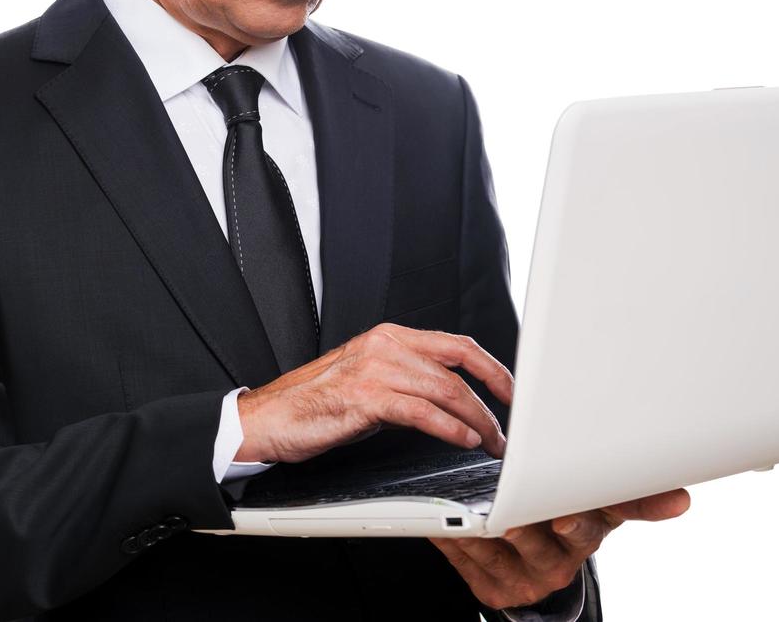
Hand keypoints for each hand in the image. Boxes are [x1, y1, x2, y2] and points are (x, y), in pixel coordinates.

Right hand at [235, 322, 513, 463]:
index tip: (511, 390)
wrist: (267, 418)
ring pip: (444, 390)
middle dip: (493, 395)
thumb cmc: (312, 404)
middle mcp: (385, 346)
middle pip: (457, 365)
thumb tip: (446, 403)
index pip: (455, 344)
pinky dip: (448, 427)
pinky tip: (463, 440)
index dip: (491, 366)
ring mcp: (375, 370)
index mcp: (388, 337)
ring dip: (476, 420)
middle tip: (510, 423)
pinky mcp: (365, 398)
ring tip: (490, 442)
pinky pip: (420, 412)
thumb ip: (405, 383)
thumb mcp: (367, 382)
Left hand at [430, 488, 691, 609]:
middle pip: (536, 536)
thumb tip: (680, 499)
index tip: (565, 516)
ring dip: (480, 527)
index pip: (591, 525)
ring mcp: (523, 577)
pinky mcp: (490, 587)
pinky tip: (442, 520)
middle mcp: (558, 561)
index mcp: (587, 534)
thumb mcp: (599, 505)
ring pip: (498, 548)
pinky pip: (465, 559)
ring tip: (467, 508)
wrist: (532, 567)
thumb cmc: (564, 521)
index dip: (577, 520)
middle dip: (523, 521)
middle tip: (509, 512)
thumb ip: (633, 495)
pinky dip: (453, 537)